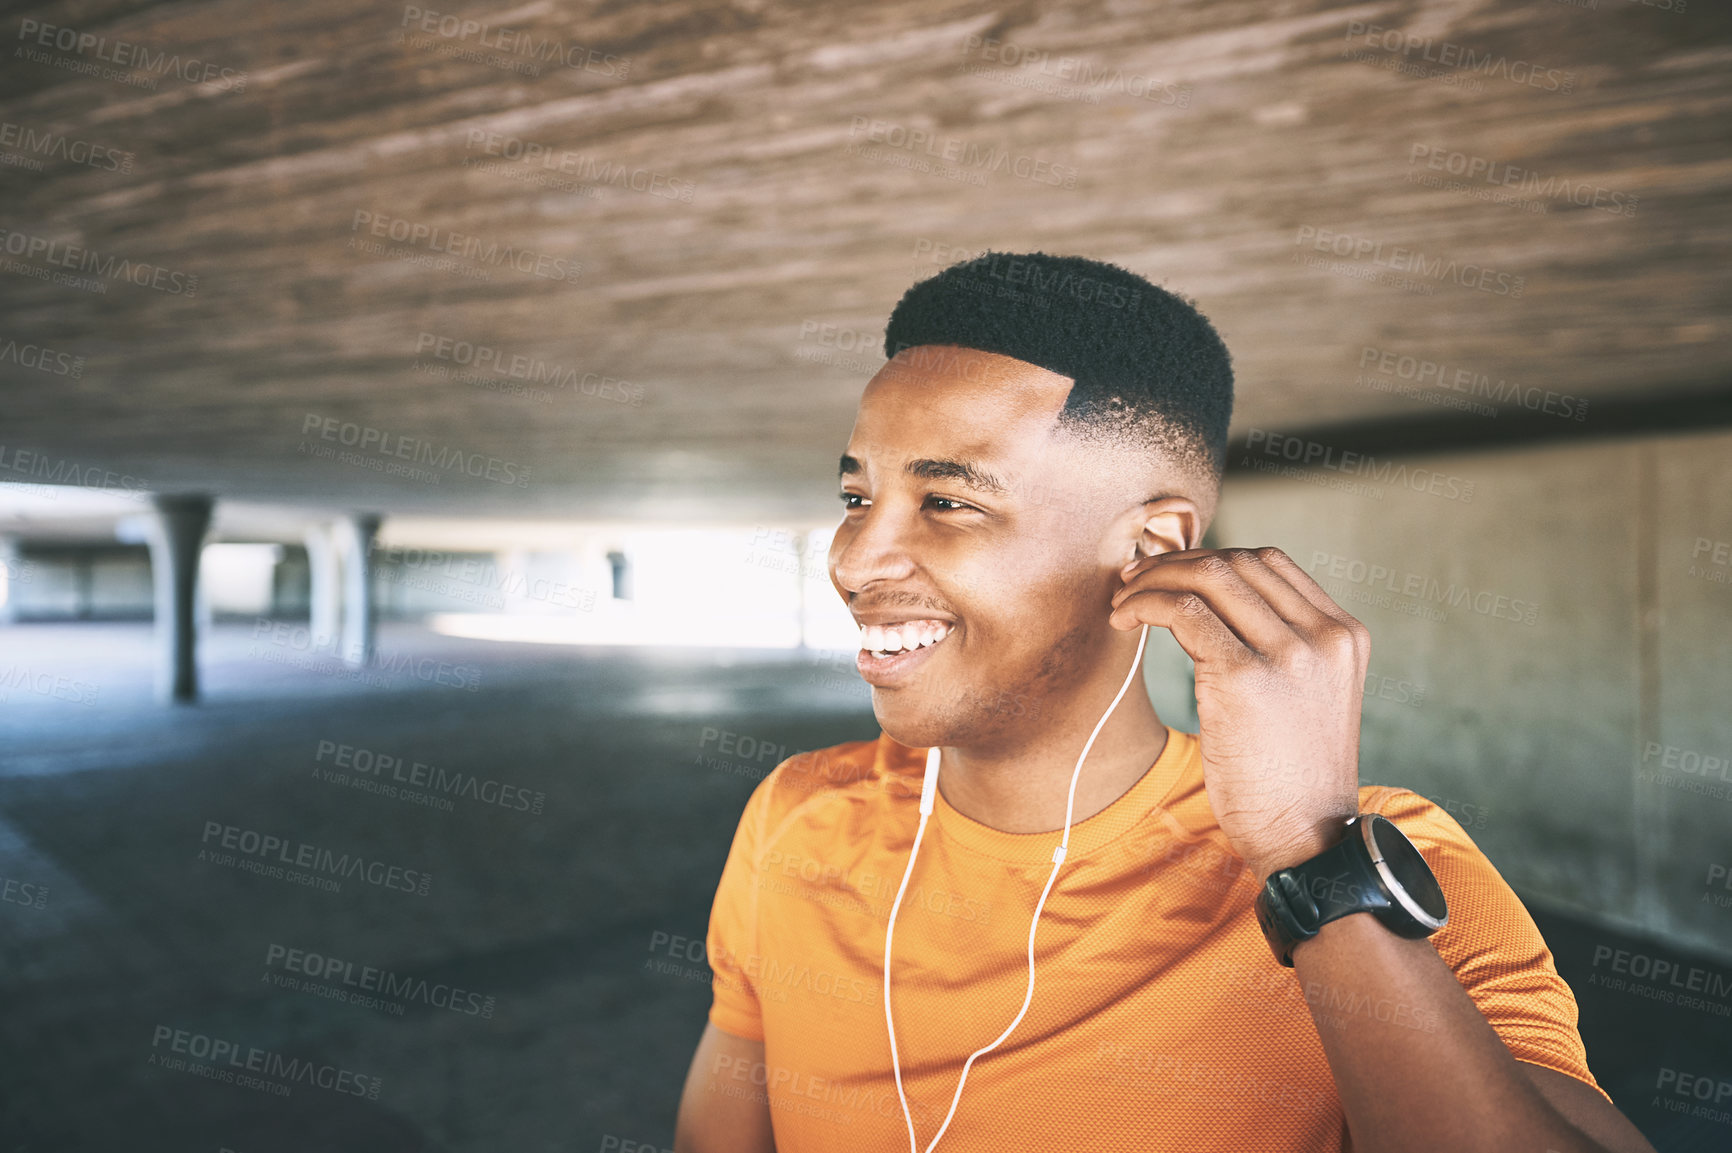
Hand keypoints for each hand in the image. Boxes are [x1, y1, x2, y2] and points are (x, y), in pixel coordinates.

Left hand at [1109, 547, 1367, 878]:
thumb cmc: (1292, 777)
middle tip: (1134, 579)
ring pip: (1208, 577)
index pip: (1269, 562)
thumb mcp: (1308, 698)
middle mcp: (1324, 636)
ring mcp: (1289, 654)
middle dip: (1175, 563)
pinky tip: (1125, 620)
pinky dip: (1146, 605)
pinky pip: (1184, 612)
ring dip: (1154, 580)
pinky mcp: (1245, 676)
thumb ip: (1282, 648)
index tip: (1168, 572)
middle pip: (1236, 562)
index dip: (1210, 557)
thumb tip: (1210, 606)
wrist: (1307, 837)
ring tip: (1124, 600)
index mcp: (1344, 635)